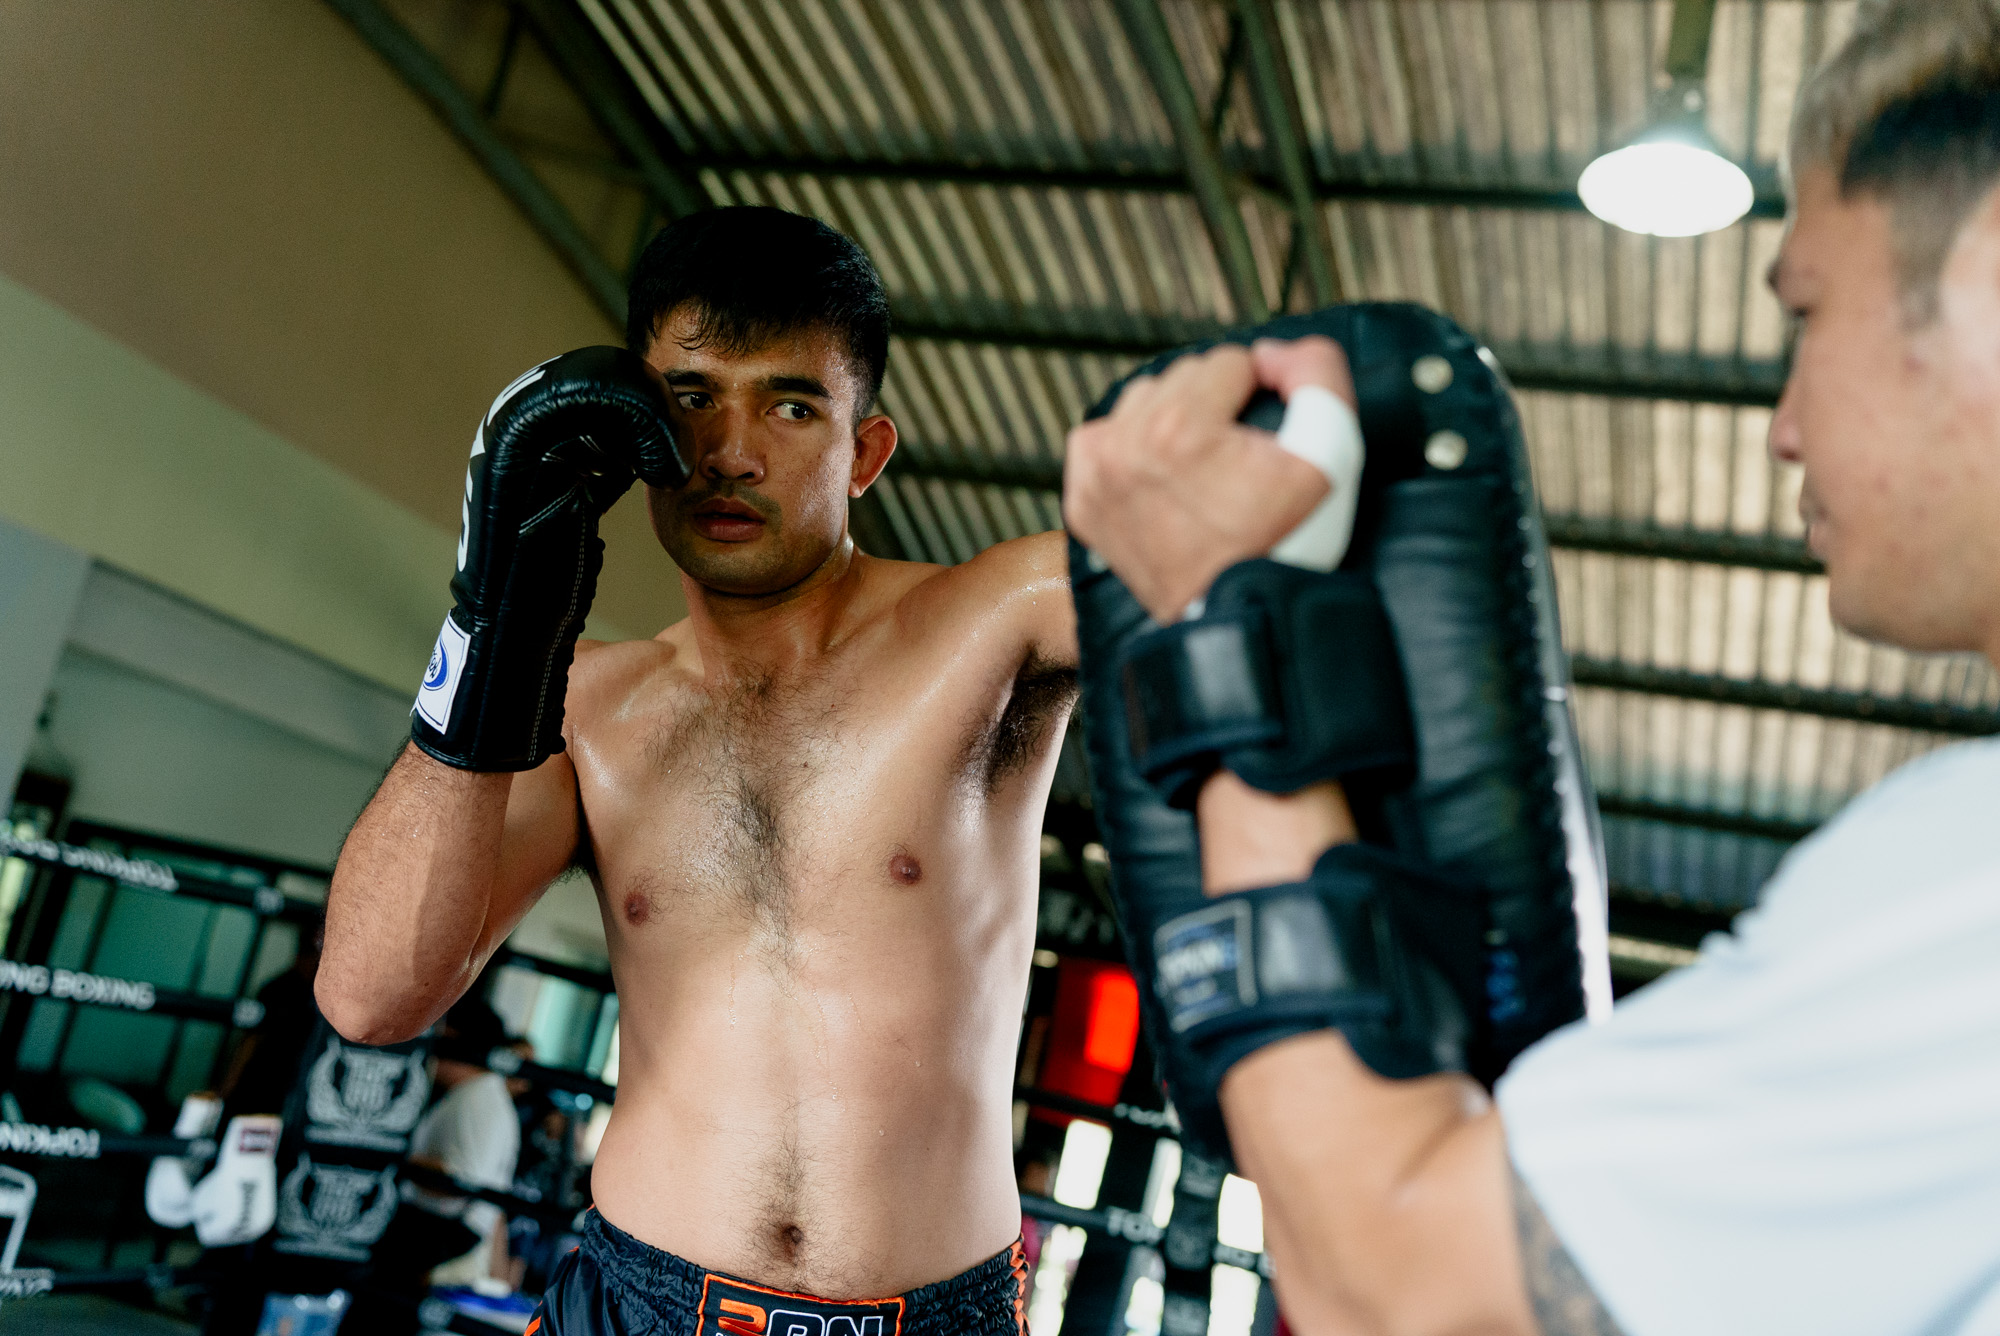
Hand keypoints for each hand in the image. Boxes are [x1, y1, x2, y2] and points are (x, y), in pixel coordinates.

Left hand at [1063, 336, 1356, 622]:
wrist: (1239, 616)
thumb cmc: (1284, 545)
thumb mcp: (1331, 456)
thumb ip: (1317, 377)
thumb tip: (1272, 353)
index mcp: (1179, 429)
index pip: (1229, 363)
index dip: (1261, 393)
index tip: (1267, 436)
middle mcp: (1125, 446)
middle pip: (1183, 377)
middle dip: (1215, 405)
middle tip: (1237, 457)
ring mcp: (1096, 474)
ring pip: (1143, 401)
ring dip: (1174, 418)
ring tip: (1204, 466)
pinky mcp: (1082, 498)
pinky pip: (1108, 437)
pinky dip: (1135, 447)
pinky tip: (1166, 477)